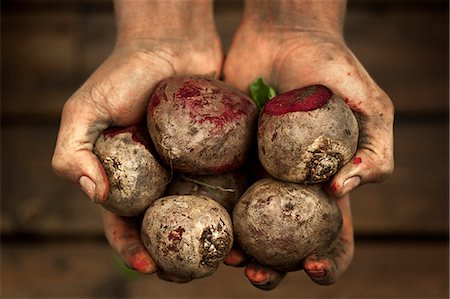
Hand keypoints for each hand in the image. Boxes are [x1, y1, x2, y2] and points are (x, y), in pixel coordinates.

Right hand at [52, 0, 221, 276]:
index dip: (133, 249)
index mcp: (128, 177)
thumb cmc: (123, 72)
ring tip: (236, 257)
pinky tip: (256, 217)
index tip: (148, 267)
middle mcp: (162, 178)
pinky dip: (243, 202)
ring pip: (207, 212)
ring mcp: (194, 167)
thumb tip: (98, 195)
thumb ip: (74, 152)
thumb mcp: (84, 109)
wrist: (170, 41)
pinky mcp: (223, 152)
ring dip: (220, 237)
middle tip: (197, 273)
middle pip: (171, 228)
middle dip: (181, 256)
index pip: (126, 223)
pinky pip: (234, 181)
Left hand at [222, 0, 393, 287]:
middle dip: (271, 268)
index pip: (332, 238)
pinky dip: (209, 208)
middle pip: (281, 243)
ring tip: (226, 253)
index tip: (312, 269)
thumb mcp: (371, 107)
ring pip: (244, 224)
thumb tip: (343, 191)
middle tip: (254, 272)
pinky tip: (200, 217)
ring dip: (235, 247)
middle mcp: (288, 186)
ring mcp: (255, 172)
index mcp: (324, 185)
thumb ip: (376, 150)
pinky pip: (217, 187)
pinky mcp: (227, 154)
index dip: (328, 262)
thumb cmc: (334, 68)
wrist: (285, 33)